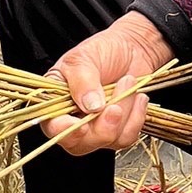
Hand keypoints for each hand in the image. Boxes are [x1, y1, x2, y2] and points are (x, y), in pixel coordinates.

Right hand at [40, 12, 173, 156]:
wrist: (131, 48)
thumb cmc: (102, 50)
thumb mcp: (84, 58)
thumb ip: (82, 80)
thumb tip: (90, 106)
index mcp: (55, 103)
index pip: (53, 127)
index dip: (65, 130)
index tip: (81, 126)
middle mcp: (73, 121)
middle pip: (81, 144)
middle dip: (102, 126)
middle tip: (114, 105)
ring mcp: (96, 129)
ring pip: (108, 140)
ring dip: (123, 111)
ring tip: (127, 82)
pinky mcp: (118, 131)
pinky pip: (127, 137)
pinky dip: (136, 117)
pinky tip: (138, 97)